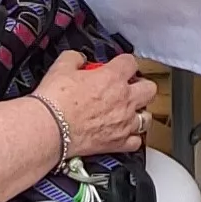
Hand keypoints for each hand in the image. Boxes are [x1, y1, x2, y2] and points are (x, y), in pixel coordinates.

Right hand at [31, 50, 155, 156]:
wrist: (50, 128)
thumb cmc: (55, 100)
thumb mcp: (61, 67)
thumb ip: (74, 58)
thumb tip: (78, 59)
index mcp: (112, 77)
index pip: (131, 62)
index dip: (125, 62)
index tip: (119, 66)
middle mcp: (124, 99)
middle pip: (149, 88)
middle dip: (141, 86)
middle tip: (130, 88)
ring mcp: (124, 122)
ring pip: (147, 117)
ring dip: (139, 113)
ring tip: (129, 112)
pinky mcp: (118, 143)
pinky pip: (136, 142)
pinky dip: (132, 138)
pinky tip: (123, 135)